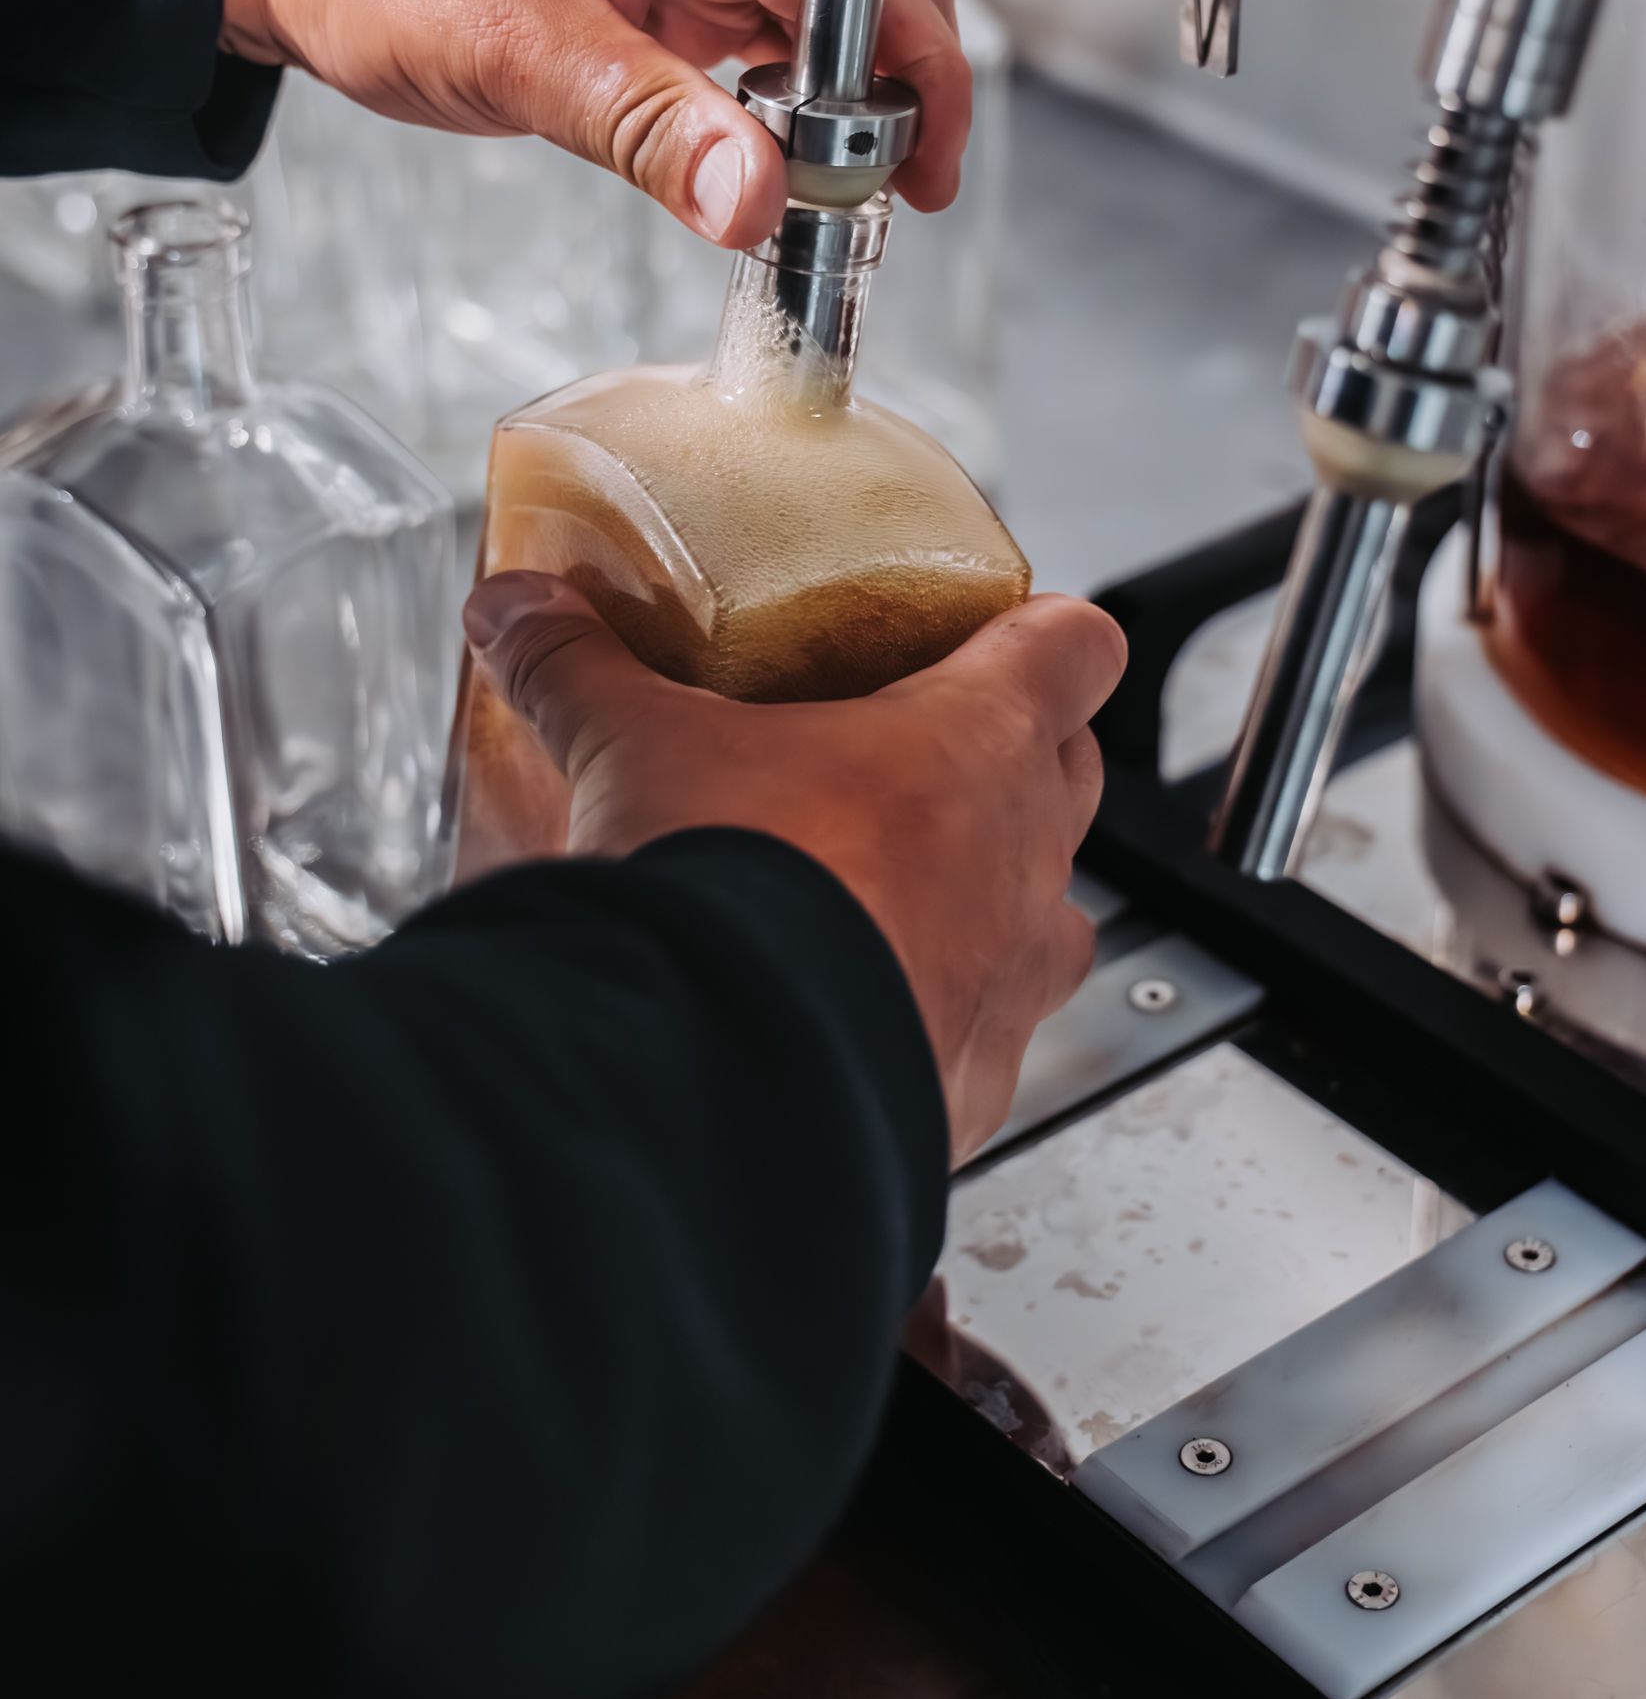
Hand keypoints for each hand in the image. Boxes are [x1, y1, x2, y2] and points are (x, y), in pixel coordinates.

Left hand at [221, 0, 969, 252]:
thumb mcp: (512, 45)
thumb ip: (647, 125)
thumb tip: (755, 197)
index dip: (898, 54)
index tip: (916, 153)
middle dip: (903, 78)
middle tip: (900, 190)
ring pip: (834, 12)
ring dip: (855, 100)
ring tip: (850, 194)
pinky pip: (774, 42)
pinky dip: (799, 107)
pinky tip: (788, 167)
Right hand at [462, 574, 1127, 1162]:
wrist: (717, 1074)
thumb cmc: (726, 887)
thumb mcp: (632, 746)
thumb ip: (576, 667)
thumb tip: (517, 608)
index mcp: (975, 743)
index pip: (1075, 647)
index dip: (1048, 632)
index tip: (1010, 632)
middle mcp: (1023, 861)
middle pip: (1075, 776)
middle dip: (1016, 759)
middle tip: (922, 755)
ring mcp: (1010, 984)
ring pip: (1053, 920)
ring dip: (995, 899)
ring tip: (900, 895)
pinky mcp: (972, 1089)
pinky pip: (987, 1040)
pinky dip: (940, 1021)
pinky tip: (860, 1020)